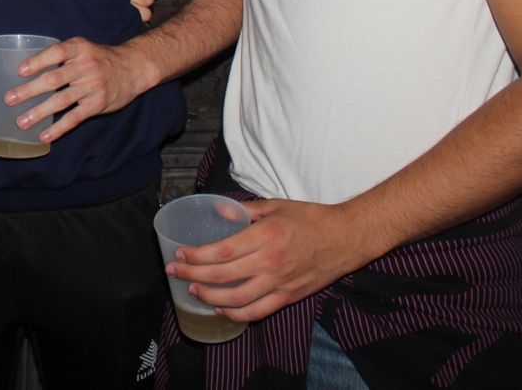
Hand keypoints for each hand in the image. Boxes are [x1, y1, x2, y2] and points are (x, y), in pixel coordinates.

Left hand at [3, 37, 153, 142]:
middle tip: (10, 99)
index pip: (56, 53)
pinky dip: (58, 128)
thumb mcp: (83, 48)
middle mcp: (85, 66)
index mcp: (79, 48)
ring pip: (61, 101)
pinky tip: (44, 135)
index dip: (37, 61)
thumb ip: (61, 55)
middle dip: (29, 90)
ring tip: (21, 122)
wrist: (133, 68)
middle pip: (54, 79)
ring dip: (39, 112)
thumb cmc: (100, 58)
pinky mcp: (97, 104)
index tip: (20, 71)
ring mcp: (92, 86)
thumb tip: (27, 68)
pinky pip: (74, 118)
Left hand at [167, 199, 373, 321]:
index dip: (197, 256)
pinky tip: (221, 309)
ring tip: (193, 290)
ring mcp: (279, 283)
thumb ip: (244, 210)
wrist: (346, 238)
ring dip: (210, 297)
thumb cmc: (311, 218)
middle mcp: (270, 262)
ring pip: (237, 300)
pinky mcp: (288, 297)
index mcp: (265, 236)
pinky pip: (257, 312)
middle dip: (193, 275)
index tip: (180, 254)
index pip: (222, 251)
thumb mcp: (276, 206)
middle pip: (223, 275)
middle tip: (174, 272)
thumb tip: (218, 210)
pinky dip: (235, 314)